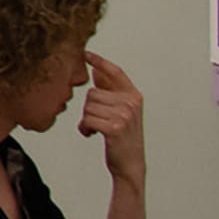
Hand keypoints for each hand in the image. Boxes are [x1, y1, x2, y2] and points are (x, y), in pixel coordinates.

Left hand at [80, 51, 145, 183]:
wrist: (130, 164)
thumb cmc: (122, 137)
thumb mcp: (120, 111)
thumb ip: (111, 92)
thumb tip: (96, 72)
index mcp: (134, 96)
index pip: (115, 72)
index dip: (100, 61)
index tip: (85, 53)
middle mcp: (131, 102)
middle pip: (92, 92)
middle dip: (88, 107)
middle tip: (96, 121)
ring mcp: (124, 114)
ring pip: (87, 106)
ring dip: (86, 119)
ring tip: (96, 129)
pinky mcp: (115, 127)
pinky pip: (87, 119)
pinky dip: (85, 128)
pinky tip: (91, 134)